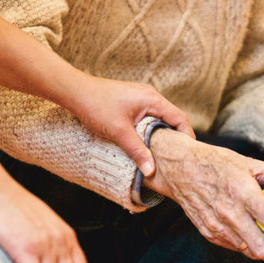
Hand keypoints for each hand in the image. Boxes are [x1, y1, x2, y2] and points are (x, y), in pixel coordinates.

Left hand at [68, 74, 194, 176]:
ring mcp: (141, 99)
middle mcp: (150, 96)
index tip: (188, 154)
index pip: (179, 118)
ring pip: (160, 119)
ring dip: (162, 135)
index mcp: (152, 99)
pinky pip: (149, 118)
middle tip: (177, 158)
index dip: (187, 136)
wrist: (75, 92)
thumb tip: (151, 171)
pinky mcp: (133, 103)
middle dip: (176, 138)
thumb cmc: (96, 106)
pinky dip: (151, 131)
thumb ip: (137, 151)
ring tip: (163, 154)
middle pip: (172, 119)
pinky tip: (146, 144)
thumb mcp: (119, 132)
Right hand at [144, 129, 263, 262]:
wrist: (179, 168)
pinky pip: (233, 246)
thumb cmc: (215, 162)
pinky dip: (247, 245)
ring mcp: (215, 225)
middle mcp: (227, 213)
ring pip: (247, 251)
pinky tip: (253, 236)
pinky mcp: (207, 232)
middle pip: (261, 248)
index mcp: (241, 193)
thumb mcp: (249, 162)